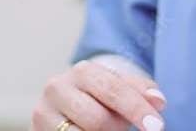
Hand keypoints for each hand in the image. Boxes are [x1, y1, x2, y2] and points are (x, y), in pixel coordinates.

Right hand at [31, 60, 166, 130]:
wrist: (61, 110)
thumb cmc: (97, 100)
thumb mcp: (118, 90)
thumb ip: (140, 92)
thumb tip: (159, 101)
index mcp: (82, 71)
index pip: (115, 91)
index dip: (138, 110)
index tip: (157, 127)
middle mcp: (57, 87)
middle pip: (99, 120)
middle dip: (116, 130)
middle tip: (121, 130)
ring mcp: (42, 112)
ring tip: (104, 130)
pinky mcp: (37, 130)